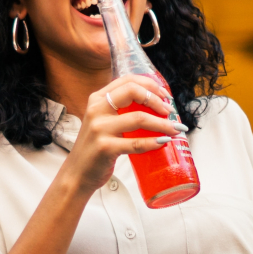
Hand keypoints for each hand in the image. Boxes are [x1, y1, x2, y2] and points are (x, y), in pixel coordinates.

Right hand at [63, 74, 185, 195]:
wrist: (77, 173)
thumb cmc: (95, 147)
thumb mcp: (102, 121)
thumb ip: (119, 110)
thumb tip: (156, 106)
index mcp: (97, 100)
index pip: (128, 81)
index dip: (151, 85)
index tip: (165, 96)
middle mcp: (96, 110)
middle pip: (133, 92)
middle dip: (158, 100)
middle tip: (170, 112)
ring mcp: (99, 129)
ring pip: (139, 118)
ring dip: (163, 124)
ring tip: (175, 129)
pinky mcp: (105, 148)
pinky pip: (136, 143)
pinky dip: (154, 142)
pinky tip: (163, 142)